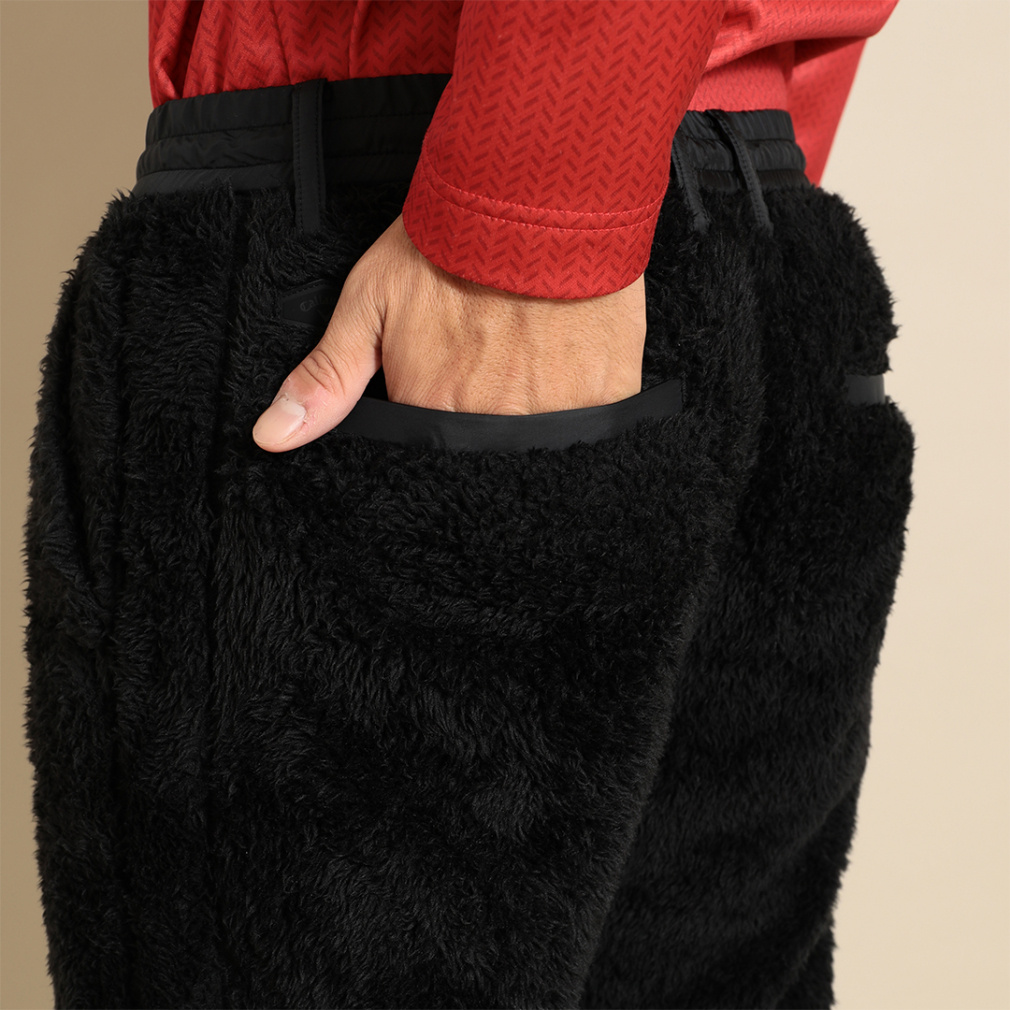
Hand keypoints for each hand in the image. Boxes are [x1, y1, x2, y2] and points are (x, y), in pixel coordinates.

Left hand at [252, 213, 646, 451]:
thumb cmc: (447, 244)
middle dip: (485, 424)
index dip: (437, 424)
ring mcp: (556, 417)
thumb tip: (270, 439)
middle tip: (494, 365)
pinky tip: (570, 363)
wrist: (536, 191)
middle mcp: (493, 428)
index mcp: (431, 412)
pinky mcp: (608, 396)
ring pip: (540, 449)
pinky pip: (593, 428)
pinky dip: (583, 406)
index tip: (449, 390)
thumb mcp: (369, 302)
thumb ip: (327, 378)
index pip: (428, 457)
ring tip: (530, 360)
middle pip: (486, 459)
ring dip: (534, 415)